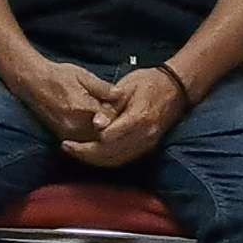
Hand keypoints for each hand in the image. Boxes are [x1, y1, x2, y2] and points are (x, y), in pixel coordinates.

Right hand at [5, 57, 119, 141]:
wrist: (32, 81)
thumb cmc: (58, 75)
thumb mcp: (83, 75)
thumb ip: (103, 88)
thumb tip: (121, 95)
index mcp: (83, 108)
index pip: (112, 118)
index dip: (120, 112)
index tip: (121, 106)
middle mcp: (75, 124)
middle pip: (105, 134)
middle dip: (113, 126)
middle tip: (116, 114)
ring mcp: (68, 133)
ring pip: (95, 141)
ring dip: (103, 134)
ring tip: (105, 121)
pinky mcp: (62, 136)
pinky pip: (83, 143)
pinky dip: (92, 137)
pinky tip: (94, 126)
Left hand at [62, 69, 188, 166]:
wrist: (176, 88)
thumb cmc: (148, 82)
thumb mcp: (126, 87)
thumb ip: (110, 107)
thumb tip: (96, 124)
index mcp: (138, 119)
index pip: (107, 140)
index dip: (86, 144)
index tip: (67, 141)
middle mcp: (145, 136)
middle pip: (111, 154)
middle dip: (86, 154)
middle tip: (66, 148)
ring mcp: (148, 143)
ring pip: (117, 160)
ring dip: (95, 159)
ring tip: (75, 152)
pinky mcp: (148, 146)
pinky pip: (125, 158)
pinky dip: (107, 159)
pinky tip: (93, 155)